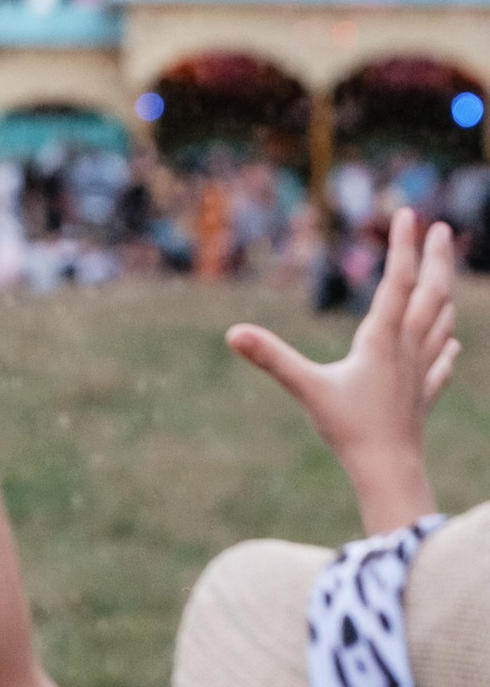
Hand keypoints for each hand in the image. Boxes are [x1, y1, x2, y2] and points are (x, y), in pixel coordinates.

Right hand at [228, 203, 457, 532]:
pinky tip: (452, 344)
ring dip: (444, 294)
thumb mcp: (306, 388)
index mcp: (382, 339)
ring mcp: (420, 373)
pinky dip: (447, 347)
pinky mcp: (423, 397)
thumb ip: (272, 358)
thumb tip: (234, 333)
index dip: (403, 246)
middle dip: (437, 259)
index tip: (409, 212)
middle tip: (441, 228)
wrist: (390, 473)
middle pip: (431, 294)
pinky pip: (441, 365)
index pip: (398, 281)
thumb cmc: (349, 430)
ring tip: (444, 276)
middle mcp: (408, 349)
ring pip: (440, 324)